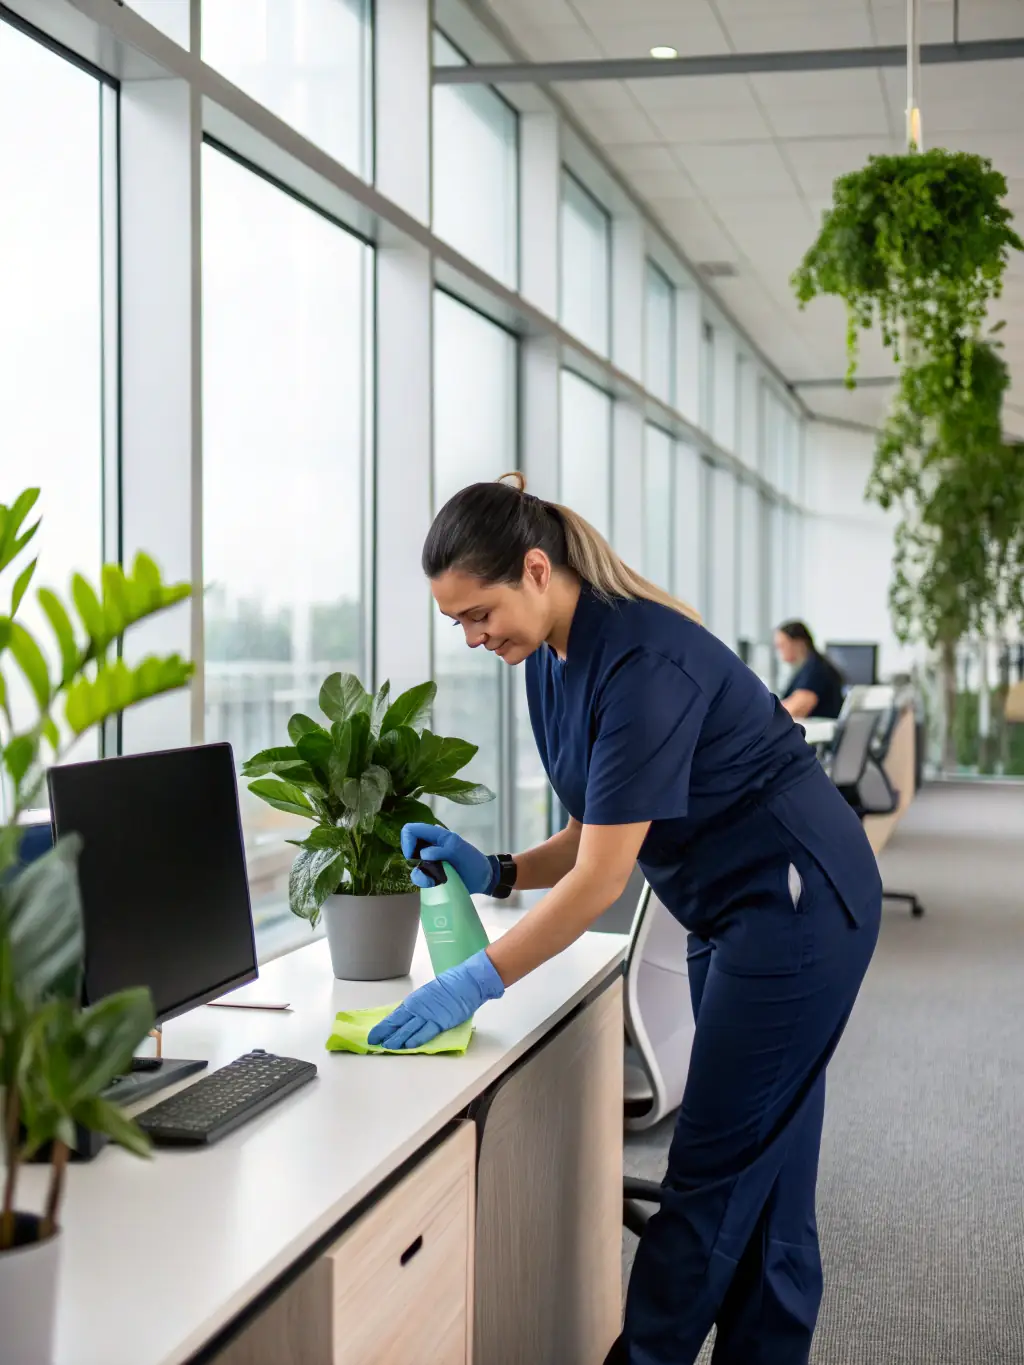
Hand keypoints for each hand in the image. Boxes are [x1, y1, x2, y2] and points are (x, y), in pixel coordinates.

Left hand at [366, 949, 504, 1049]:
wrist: (467, 982)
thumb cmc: (450, 984)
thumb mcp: (429, 994)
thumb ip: (420, 1006)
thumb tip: (411, 1016)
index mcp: (414, 1000)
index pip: (394, 1016)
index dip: (383, 1026)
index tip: (373, 1035)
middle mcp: (418, 1008)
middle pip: (397, 1023)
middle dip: (385, 1034)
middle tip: (374, 1043)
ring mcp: (428, 1015)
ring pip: (408, 1030)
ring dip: (397, 1039)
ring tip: (387, 1047)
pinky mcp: (440, 1022)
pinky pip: (425, 1033)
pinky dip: (416, 1039)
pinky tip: (407, 1046)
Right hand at [401, 823, 494, 893]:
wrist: (482, 878)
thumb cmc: (472, 860)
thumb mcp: (460, 850)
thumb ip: (443, 848)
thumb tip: (423, 853)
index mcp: (435, 835)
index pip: (411, 830)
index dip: (407, 841)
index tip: (413, 855)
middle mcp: (428, 847)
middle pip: (408, 849)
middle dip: (413, 861)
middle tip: (427, 867)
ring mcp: (428, 862)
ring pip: (413, 867)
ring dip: (421, 874)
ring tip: (435, 879)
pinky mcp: (430, 875)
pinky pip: (420, 878)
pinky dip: (425, 882)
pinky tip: (436, 884)